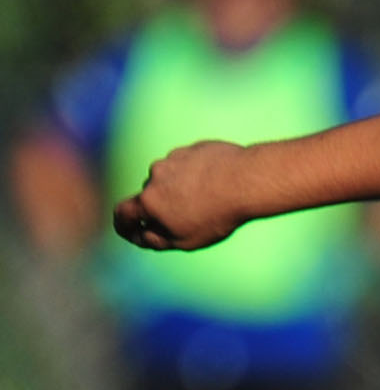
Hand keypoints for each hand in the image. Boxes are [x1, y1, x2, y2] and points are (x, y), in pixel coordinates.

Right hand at [114, 140, 254, 251]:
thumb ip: (158, 240)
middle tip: (191, 219)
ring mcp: (174, 158)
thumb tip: (144, 235)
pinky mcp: (194, 148)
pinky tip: (220, 184)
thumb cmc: (216, 216)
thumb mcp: (186, 240)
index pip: (123, 213)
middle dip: (164, 207)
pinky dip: (199, 175)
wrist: (246, 181)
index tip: (132, 230)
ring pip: (172, 178)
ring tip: (212, 200)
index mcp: (148, 200)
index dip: (124, 225)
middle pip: (152, 195)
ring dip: (183, 189)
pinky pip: (191, 165)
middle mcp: (155, 175)